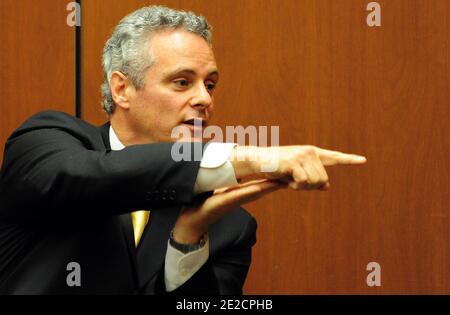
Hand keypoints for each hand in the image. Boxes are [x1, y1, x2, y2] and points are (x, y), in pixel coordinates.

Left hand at [172, 179, 283, 243]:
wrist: (194, 218)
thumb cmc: (208, 205)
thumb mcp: (224, 192)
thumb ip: (233, 185)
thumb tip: (237, 174)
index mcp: (241, 194)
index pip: (261, 185)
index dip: (274, 179)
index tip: (287, 172)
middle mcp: (241, 197)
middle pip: (263, 188)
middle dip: (277, 182)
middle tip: (292, 175)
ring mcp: (235, 200)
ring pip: (255, 192)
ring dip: (268, 187)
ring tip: (281, 181)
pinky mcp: (225, 202)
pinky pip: (240, 195)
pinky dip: (250, 191)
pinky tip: (259, 187)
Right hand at [231, 145, 366, 190]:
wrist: (258, 160)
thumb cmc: (276, 168)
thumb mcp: (295, 174)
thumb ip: (311, 178)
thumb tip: (327, 186)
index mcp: (312, 153)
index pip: (333, 157)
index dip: (349, 160)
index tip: (363, 160)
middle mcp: (309, 152)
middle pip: (323, 179)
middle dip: (311, 186)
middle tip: (295, 183)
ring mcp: (301, 156)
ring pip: (314, 181)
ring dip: (302, 187)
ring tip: (290, 180)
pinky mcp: (293, 162)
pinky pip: (303, 182)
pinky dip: (295, 187)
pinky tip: (286, 180)